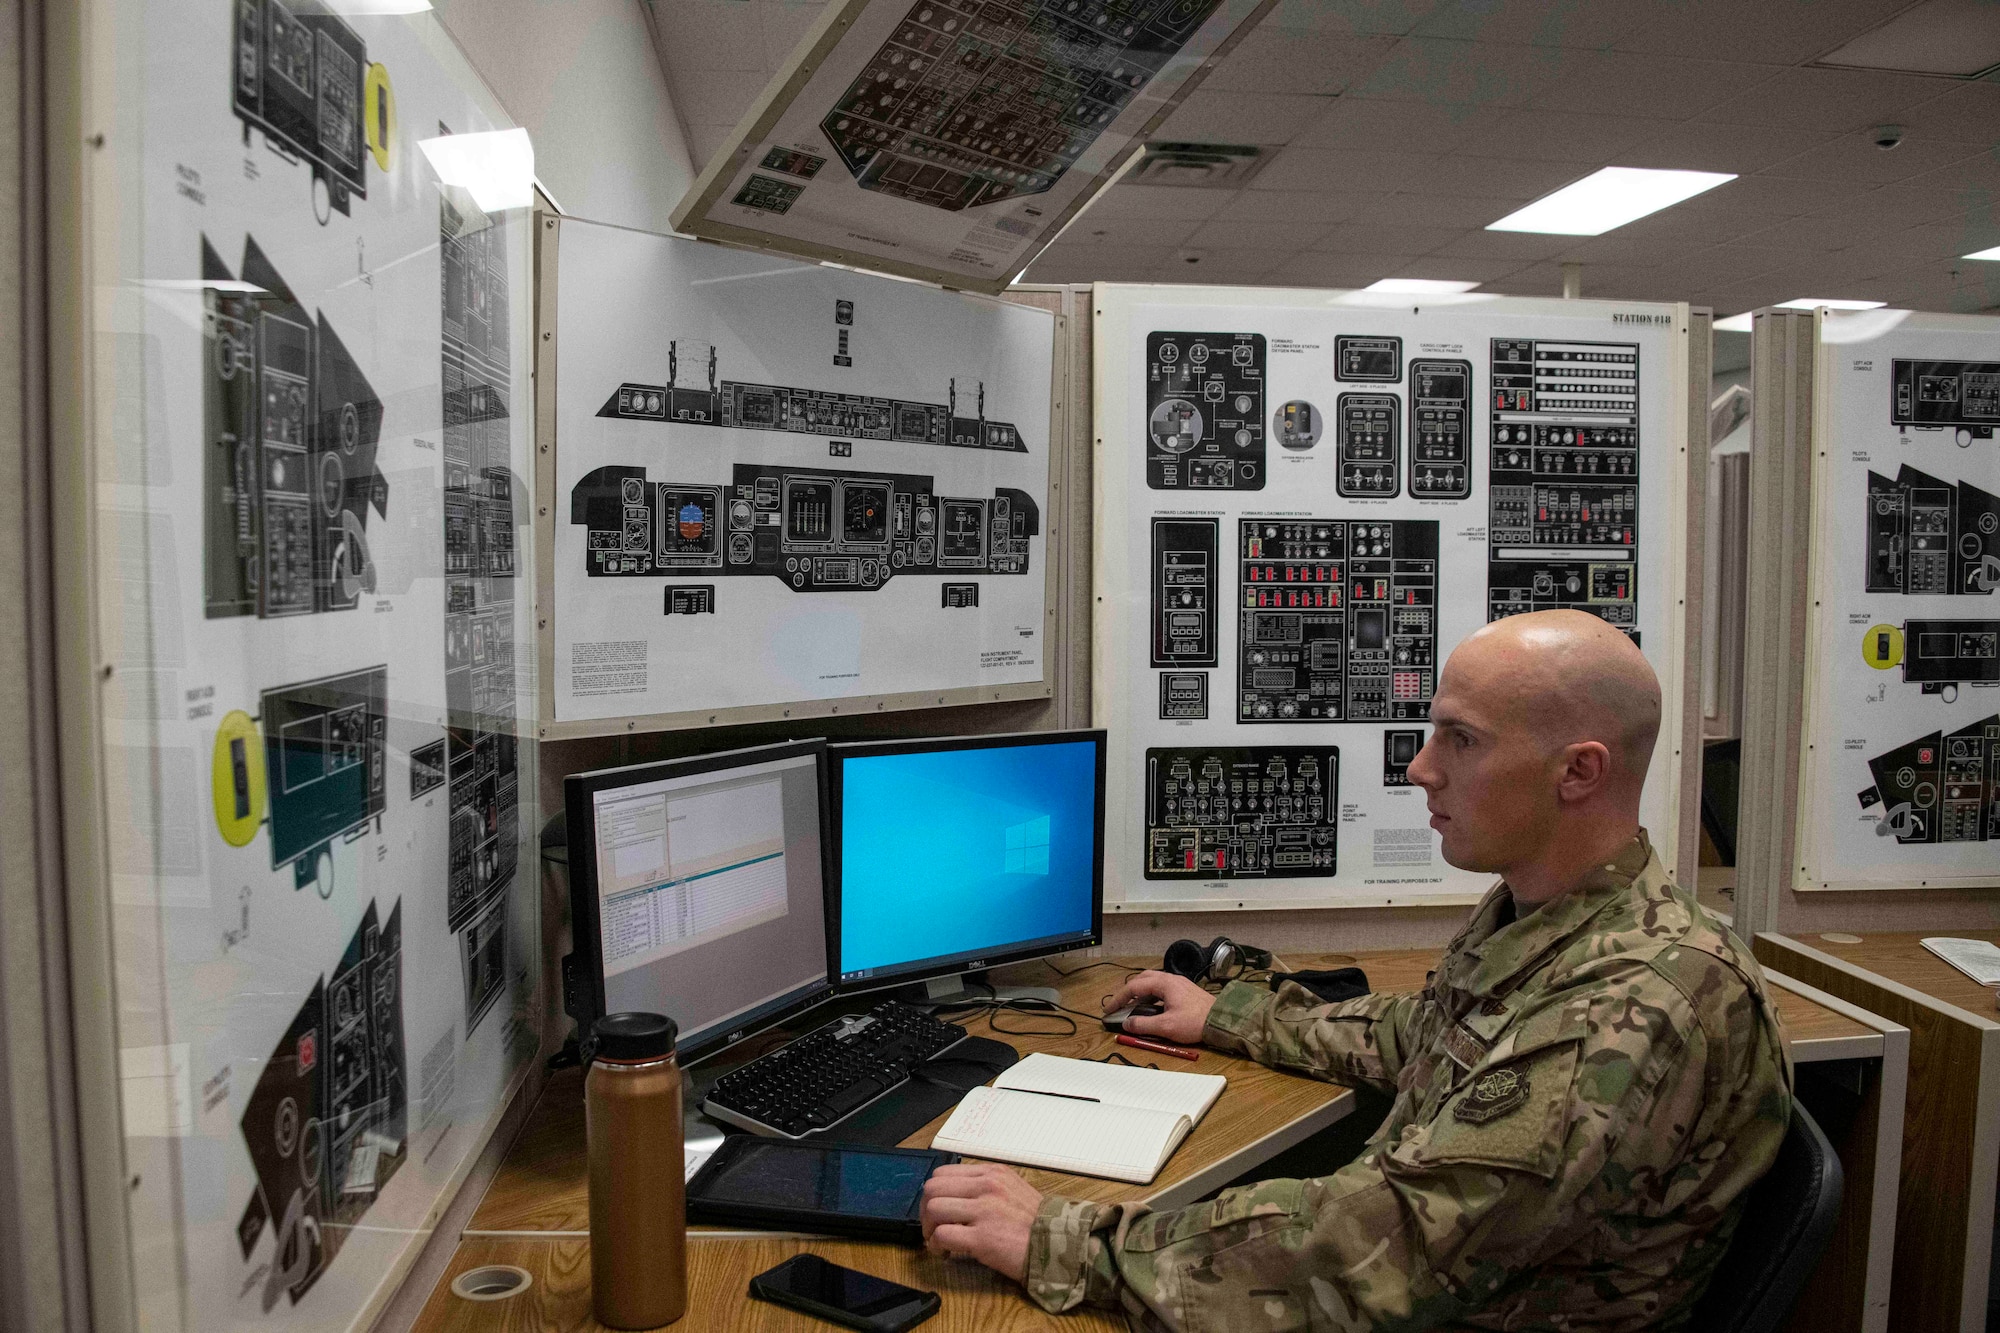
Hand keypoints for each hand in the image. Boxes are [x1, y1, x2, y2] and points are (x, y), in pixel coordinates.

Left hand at [921, 1162, 1041, 1282]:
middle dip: (925, 1210)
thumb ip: (986, 1187)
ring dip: (929, 1229)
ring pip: (934, 1209)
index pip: (944, 1173)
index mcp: (993, 1173)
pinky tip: (945, 1253)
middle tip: (932, 1227)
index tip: (937, 1209)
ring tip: (938, 1241)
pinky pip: (943, 1235)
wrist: (1059, 1245)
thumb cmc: (1037, 1223)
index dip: (934, 1193)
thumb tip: (956, 1196)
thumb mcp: (1014, 1190)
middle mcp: (987, 1186)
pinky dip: (936, 1246)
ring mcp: (984, 1210)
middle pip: (933, 1188)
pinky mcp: (982, 1237)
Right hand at [1102, 969, 1216, 1044]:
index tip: (1108, 1009)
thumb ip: (1143, 1025)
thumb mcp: (1166, 1027)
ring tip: (1132, 1006)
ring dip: (1140, 993)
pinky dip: (1151, 996)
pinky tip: (1152, 1008)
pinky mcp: (1185, 991)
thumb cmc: (1196, 1022)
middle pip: (1142, 979)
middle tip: (1119, 1004)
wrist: (1222, 1021)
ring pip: (1153, 983)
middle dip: (1128, 991)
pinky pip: (1162, 989)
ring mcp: (1179, 984)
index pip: (1133, 987)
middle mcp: (1171, 979)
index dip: (1118, 998)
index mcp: (1164, 984)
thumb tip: (1127, 1023)